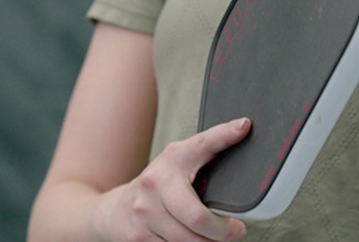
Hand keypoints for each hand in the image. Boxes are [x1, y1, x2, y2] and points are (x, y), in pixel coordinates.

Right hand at [94, 118, 250, 240]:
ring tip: (215, 236)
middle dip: (222, 231)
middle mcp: (156, 183)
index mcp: (173, 158)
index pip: (203, 144)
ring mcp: (144, 212)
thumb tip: (243, 131)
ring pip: (188, 240)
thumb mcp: (181, 162)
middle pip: (197, 217)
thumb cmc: (158, 185)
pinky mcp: (137, 238)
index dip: (225, 135)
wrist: (115, 211)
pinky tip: (193, 239)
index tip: (243, 127)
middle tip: (235, 231)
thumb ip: (209, 152)